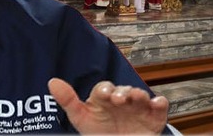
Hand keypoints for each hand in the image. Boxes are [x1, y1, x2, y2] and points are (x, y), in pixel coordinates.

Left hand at [48, 78, 167, 133]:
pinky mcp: (154, 117)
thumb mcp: (82, 119)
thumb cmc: (101, 132)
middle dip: (123, 92)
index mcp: (105, 98)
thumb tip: (52, 82)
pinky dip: (160, 103)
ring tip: (137, 98)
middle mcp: (123, 100)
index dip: (105, 90)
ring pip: (141, 95)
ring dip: (139, 94)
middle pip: (124, 89)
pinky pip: (160, 106)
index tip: (104, 95)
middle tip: (119, 99)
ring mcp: (139, 108)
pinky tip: (156, 103)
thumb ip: (68, 101)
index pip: (105, 88)